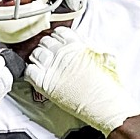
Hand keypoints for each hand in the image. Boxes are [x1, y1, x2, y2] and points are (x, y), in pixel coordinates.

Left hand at [25, 26, 139, 135]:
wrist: (107, 106)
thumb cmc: (109, 86)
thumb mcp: (107, 57)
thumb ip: (92, 47)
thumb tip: (84, 42)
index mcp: (77, 45)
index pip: (59, 32)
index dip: (58, 37)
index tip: (59, 43)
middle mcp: (63, 54)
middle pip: (45, 42)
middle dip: (47, 47)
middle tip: (50, 55)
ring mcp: (54, 69)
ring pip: (35, 54)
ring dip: (37, 58)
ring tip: (43, 65)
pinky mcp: (47, 85)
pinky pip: (30, 72)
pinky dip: (30, 72)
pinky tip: (37, 75)